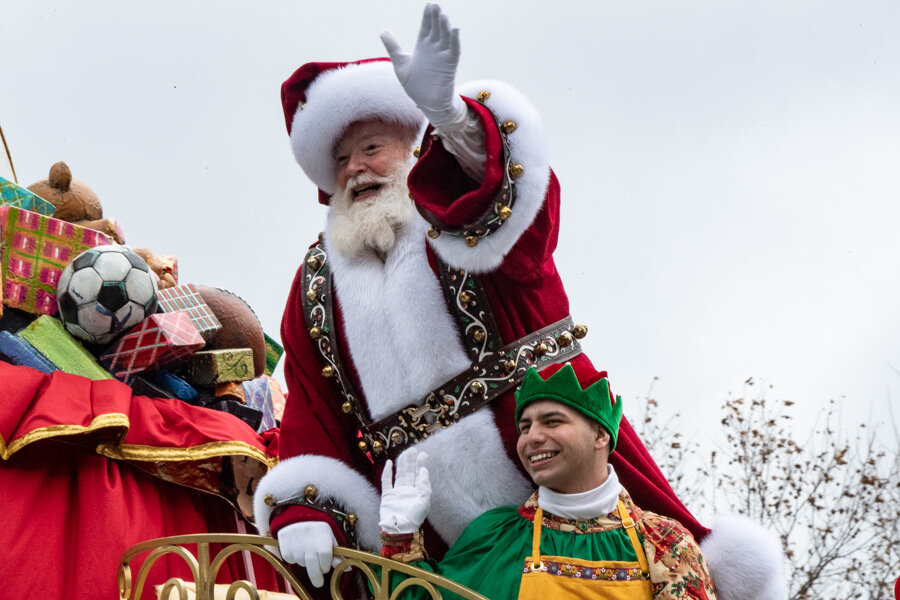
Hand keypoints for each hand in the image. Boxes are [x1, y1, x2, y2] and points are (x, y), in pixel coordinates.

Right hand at [276, 521, 339, 587]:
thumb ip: (337, 555)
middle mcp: (309, 539)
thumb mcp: (329, 539)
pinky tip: (297, 549)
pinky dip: (295, 559)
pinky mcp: (286, 547)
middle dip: (316, 577)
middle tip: (319, 583)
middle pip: (313, 564)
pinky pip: (291, 560)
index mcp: (322, 535)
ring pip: (302, 563)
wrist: (296, 519)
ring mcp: (296, 544)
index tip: (325, 568)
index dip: (325, 565)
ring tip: (306, 552)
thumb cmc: (317, 532)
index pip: (325, 555)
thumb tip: (348, 569)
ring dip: (306, 563)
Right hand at [379, 449, 430, 534]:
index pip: (419, 474)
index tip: (423, 454)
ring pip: (399, 474)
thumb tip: (424, 470)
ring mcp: (397, 492)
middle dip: (411, 461)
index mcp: (417, 492)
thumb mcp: (425, 501)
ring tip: (404, 453)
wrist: (399, 529)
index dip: (421, 464)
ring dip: (401, 463)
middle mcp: (407, 490)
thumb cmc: (414, 518)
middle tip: (413, 449)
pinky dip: (387, 472)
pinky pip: (386, 481)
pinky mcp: (387, 495)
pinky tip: (389, 463)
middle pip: (409, 472)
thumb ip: (425, 485)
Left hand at [380, 3, 464, 126]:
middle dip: (436, 18)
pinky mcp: (449, 65)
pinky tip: (454, 30)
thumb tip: (382, 31)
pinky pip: (454, 50)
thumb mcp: (400, 63)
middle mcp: (434, 49)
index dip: (427, 17)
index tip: (428, 5)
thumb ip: (393, 47)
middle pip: (436, 29)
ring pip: (445, 37)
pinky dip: (455, 40)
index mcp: (423, 47)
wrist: (425, 103)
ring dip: (445, 27)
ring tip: (443, 15)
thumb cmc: (414, 85)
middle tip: (435, 6)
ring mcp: (443, 56)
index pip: (426, 27)